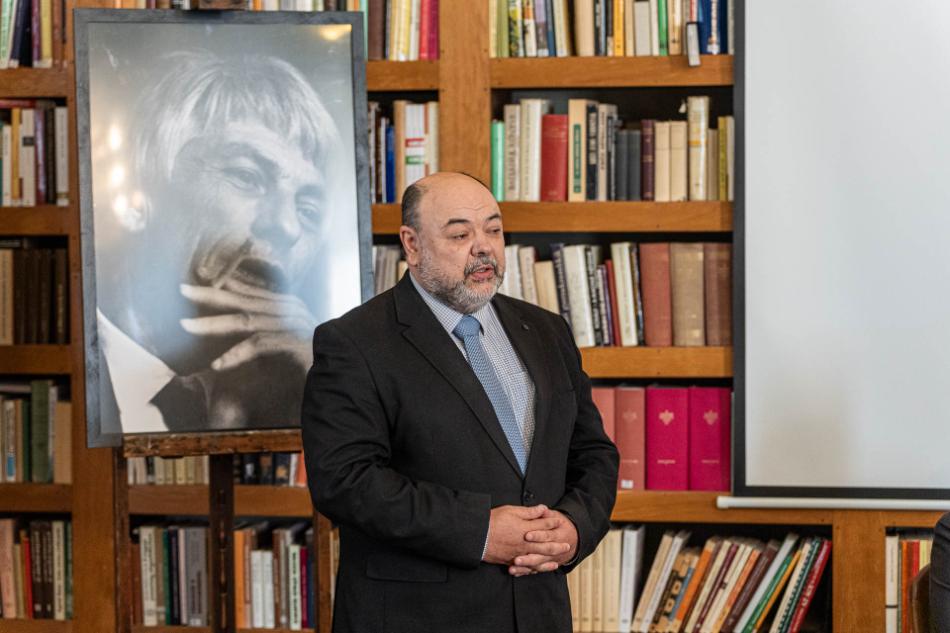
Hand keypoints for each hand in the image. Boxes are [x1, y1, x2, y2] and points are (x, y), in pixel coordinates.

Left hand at [178, 279, 315, 371]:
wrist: (343, 377)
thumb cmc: (312, 364)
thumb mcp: (284, 345)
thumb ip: (263, 336)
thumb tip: (234, 334)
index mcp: (287, 306)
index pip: (250, 292)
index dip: (222, 287)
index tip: (196, 282)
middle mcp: (289, 310)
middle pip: (243, 300)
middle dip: (210, 295)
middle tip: (182, 290)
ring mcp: (292, 325)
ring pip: (245, 320)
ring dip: (213, 324)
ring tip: (186, 326)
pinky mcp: (294, 343)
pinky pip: (259, 345)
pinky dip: (236, 354)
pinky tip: (218, 365)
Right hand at [483, 505, 571, 568]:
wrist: (478, 538)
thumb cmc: (493, 521)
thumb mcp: (511, 511)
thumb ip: (529, 512)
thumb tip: (543, 508)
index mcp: (527, 529)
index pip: (544, 526)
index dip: (553, 523)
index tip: (560, 522)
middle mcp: (526, 544)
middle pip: (546, 545)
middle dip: (557, 544)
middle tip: (567, 545)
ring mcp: (520, 554)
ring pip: (540, 558)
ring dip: (551, 558)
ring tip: (559, 559)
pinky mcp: (512, 561)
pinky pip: (528, 568)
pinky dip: (537, 569)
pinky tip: (542, 569)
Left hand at [508, 508, 577, 576]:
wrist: (573, 540)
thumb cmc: (561, 526)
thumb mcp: (557, 518)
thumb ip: (547, 515)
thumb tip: (542, 508)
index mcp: (558, 535)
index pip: (547, 536)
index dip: (537, 536)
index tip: (526, 535)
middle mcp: (556, 550)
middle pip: (542, 554)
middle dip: (529, 557)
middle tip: (516, 559)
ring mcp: (550, 559)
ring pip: (538, 565)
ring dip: (525, 566)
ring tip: (513, 566)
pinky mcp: (545, 565)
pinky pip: (535, 570)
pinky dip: (525, 572)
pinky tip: (515, 572)